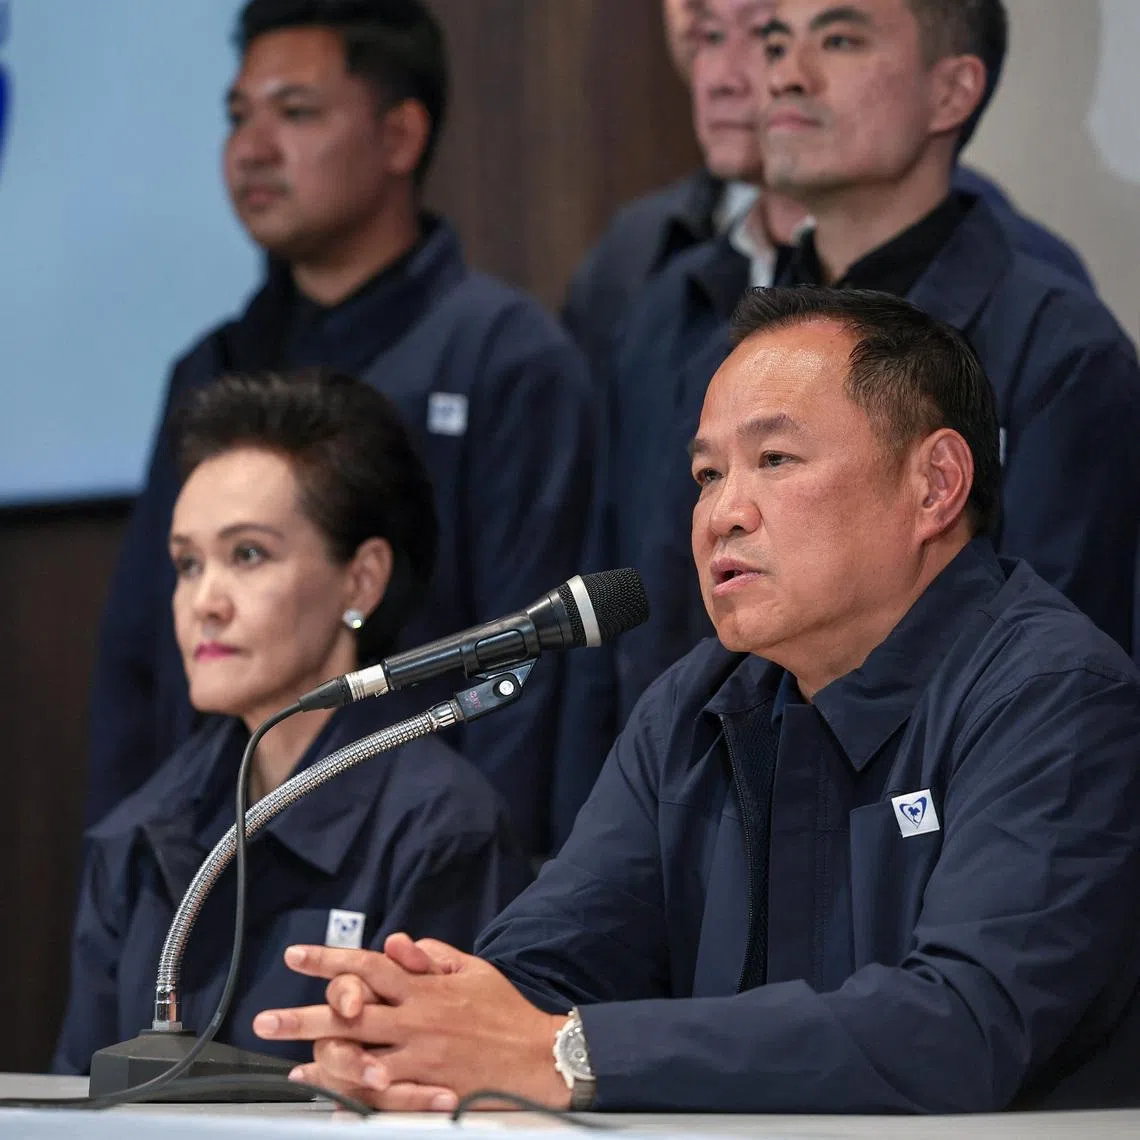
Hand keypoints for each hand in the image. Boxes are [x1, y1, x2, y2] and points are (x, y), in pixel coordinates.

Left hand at [253, 933, 569, 1110]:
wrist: (536, 1056)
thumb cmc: (503, 1009)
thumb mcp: (472, 967)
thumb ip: (431, 954)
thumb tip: (395, 943)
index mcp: (424, 986)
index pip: (367, 966)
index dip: (329, 961)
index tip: (295, 956)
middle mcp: (414, 1019)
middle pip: (349, 1014)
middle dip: (303, 1016)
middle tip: (264, 1022)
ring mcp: (417, 1057)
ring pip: (357, 1055)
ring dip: (318, 1058)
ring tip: (287, 1060)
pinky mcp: (425, 1089)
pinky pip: (378, 1092)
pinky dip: (348, 1092)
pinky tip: (326, 1092)